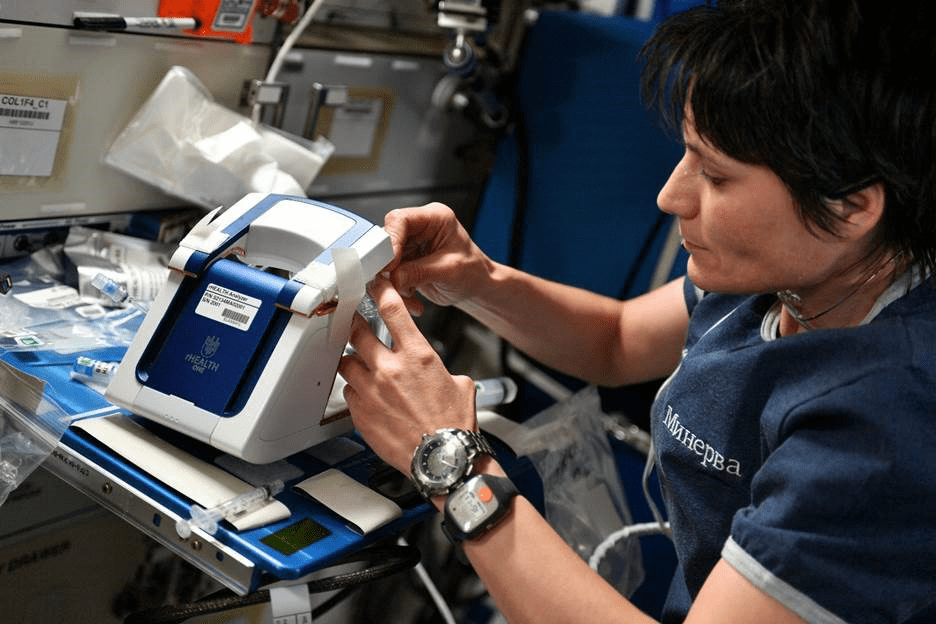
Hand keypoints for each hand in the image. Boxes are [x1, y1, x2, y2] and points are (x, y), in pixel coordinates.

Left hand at [338, 276, 477, 473]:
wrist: (443, 460)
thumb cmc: (453, 426)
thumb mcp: (459, 384)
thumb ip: (439, 369)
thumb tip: (435, 371)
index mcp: (418, 356)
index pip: (392, 310)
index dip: (381, 292)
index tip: (375, 286)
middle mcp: (391, 369)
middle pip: (358, 332)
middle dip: (357, 326)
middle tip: (358, 325)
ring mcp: (372, 391)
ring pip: (347, 363)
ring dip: (354, 362)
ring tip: (363, 368)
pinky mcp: (360, 413)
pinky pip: (348, 393)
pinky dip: (356, 391)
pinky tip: (368, 397)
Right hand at [383, 203, 493, 314]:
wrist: (477, 286)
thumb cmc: (473, 272)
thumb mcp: (449, 271)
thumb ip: (419, 272)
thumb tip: (393, 277)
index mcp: (435, 218)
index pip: (401, 219)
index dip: (390, 240)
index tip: (388, 264)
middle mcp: (420, 227)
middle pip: (387, 238)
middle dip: (388, 264)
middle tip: (392, 282)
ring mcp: (411, 244)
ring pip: (384, 259)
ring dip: (392, 280)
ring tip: (410, 293)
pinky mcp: (405, 261)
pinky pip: (389, 273)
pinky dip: (396, 288)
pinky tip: (412, 295)